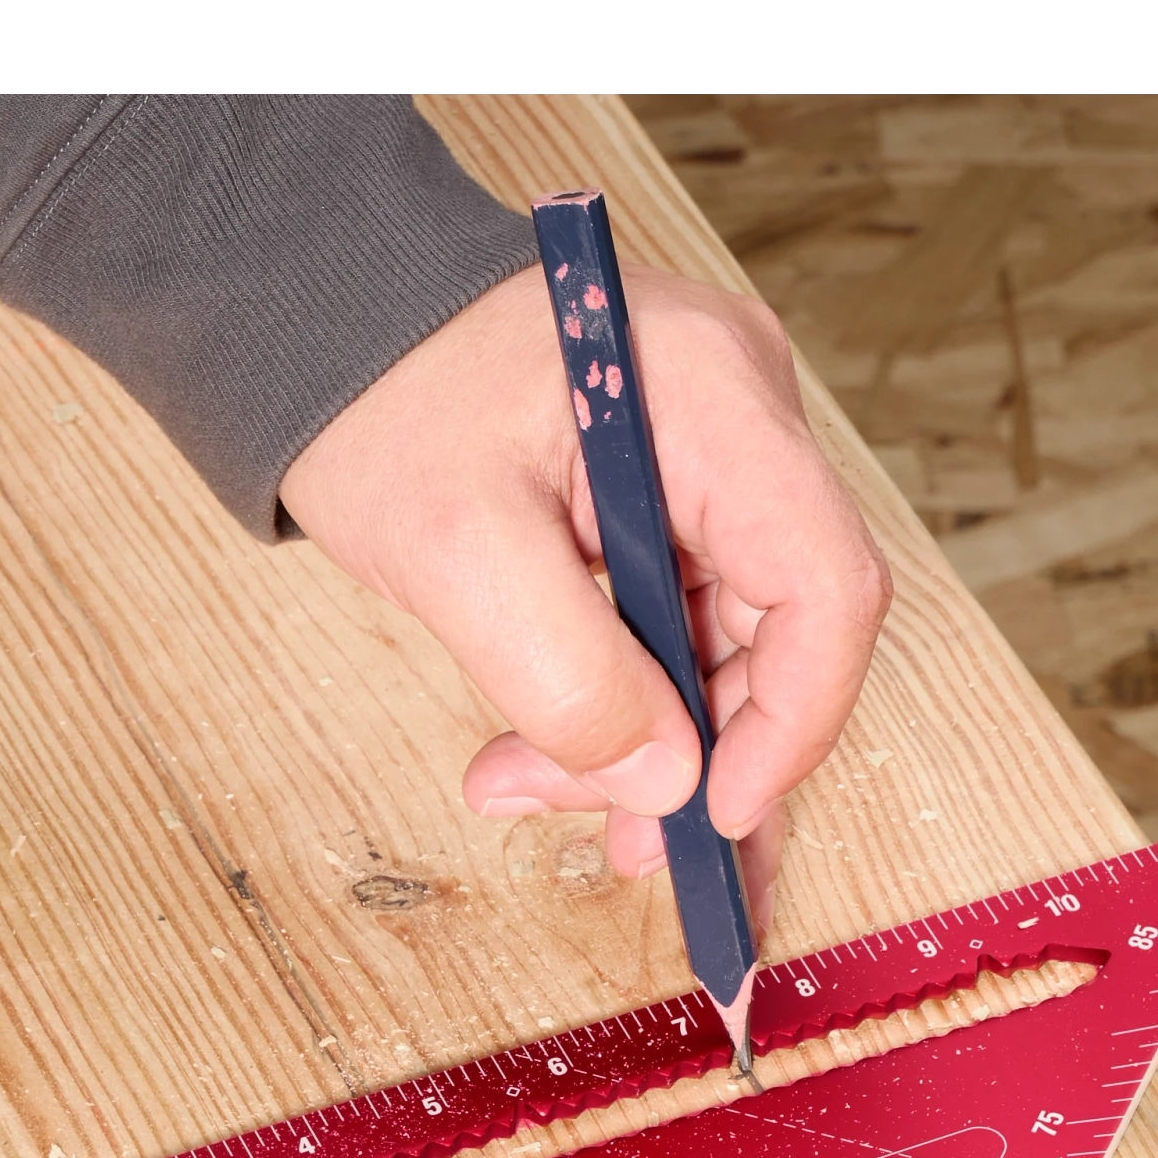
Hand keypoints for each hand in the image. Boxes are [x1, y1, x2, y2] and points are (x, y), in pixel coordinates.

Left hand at [278, 260, 891, 905]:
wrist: (331, 319)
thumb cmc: (382, 395)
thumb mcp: (454, 552)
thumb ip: (568, 677)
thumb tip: (665, 784)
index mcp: (714, 396)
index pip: (826, 585)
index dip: (792, 721)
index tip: (715, 812)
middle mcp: (745, 411)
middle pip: (787, 625)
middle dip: (704, 749)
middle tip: (615, 838)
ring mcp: (723, 447)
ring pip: (739, 637)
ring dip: (657, 737)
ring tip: (537, 790)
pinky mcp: (684, 485)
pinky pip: (694, 613)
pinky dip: (636, 694)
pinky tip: (557, 750)